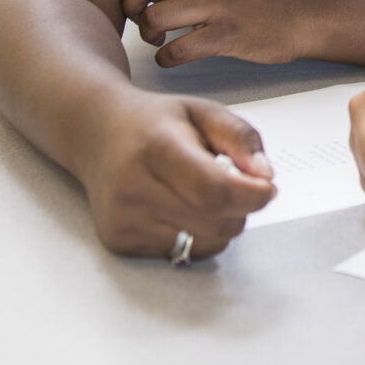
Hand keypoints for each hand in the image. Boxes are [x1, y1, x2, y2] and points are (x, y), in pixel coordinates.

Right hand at [77, 91, 275, 258]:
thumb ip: (241, 138)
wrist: (97, 134)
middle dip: (241, 208)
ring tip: (201, 193)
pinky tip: (179, 208)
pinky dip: (197, 235)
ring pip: (205, 243)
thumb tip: (265, 177)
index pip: (213, 190)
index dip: (250, 196)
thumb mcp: (204, 111)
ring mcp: (123, 219)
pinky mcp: (119, 242)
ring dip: (221, 224)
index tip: (267, 188)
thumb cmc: (157, 122)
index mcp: (157, 146)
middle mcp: (133, 187)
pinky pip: (184, 253)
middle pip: (215, 222)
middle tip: (234, 184)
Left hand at [124, 0, 307, 65]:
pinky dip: (164, 59)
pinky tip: (170, 59)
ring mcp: (217, 8)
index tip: (139, 8)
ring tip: (158, 42)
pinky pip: (178, 49)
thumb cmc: (261, 1)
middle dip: (130, 8)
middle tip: (140, 23)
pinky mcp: (226, 36)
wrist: (301, 18)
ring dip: (147, 35)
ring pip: (155, 17)